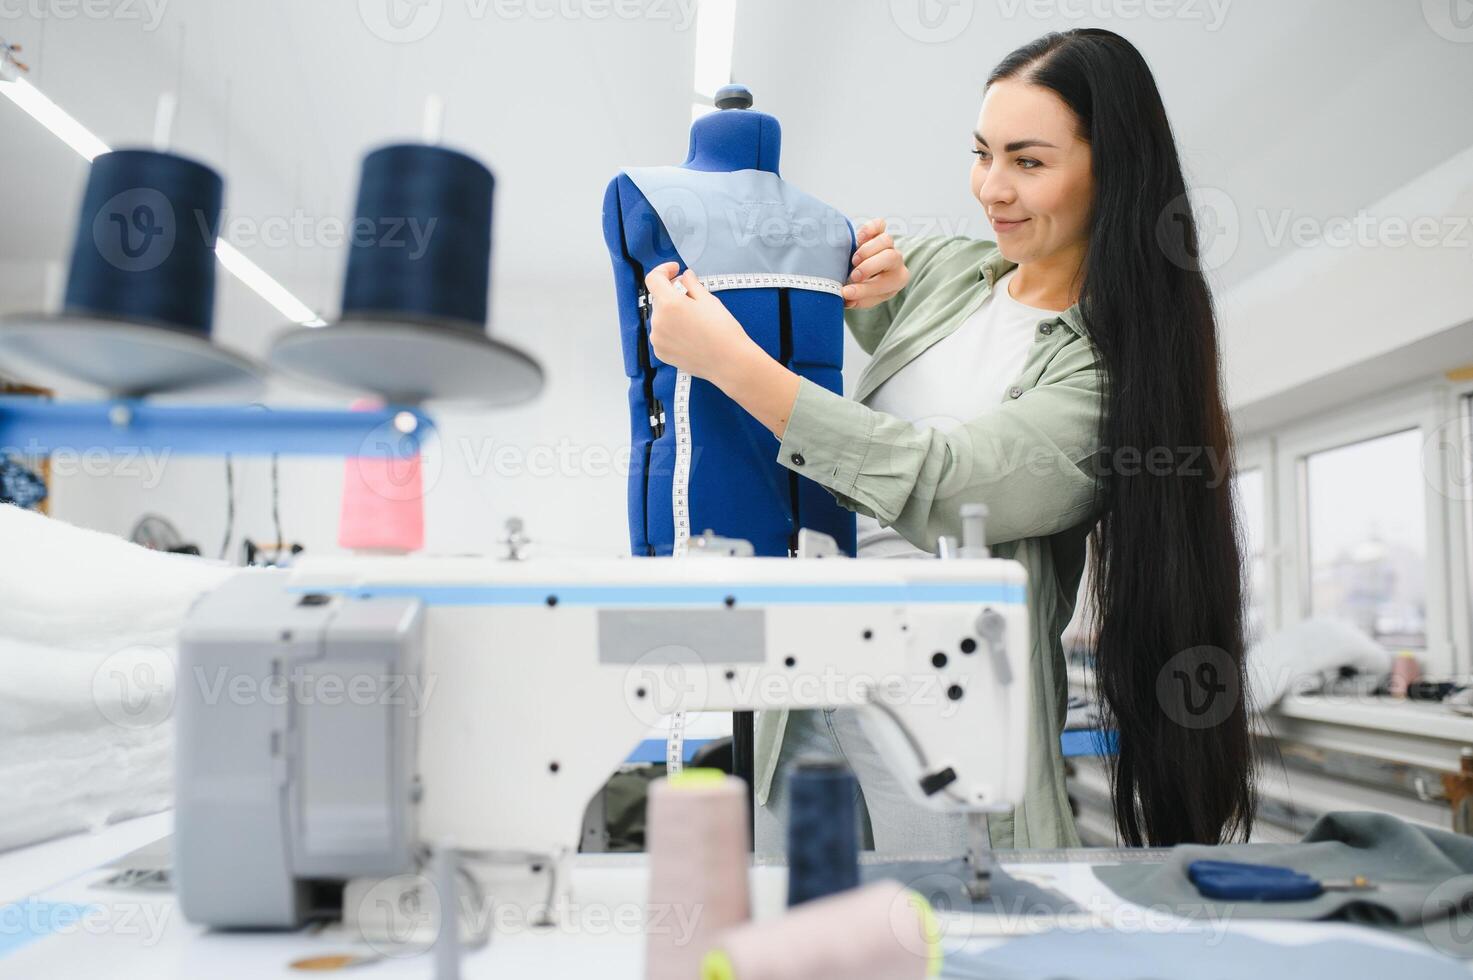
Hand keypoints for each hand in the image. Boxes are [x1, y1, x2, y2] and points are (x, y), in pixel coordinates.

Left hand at [644, 263, 760, 384]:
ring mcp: (657, 339)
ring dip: (672, 312)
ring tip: (694, 320)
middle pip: (659, 298)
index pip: (653, 279)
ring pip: (660, 317)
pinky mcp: (660, 353)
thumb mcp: (708, 300)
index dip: (664, 270)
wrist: (729, 362)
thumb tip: (685, 276)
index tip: (675, 271)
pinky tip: (690, 334)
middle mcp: (658, 321)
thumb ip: (692, 284)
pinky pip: (661, 334)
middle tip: (693, 297)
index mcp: (669, 304)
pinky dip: (671, 329)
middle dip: (673, 293)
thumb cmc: (723, 331)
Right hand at [844, 218, 908, 309]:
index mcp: (897, 280)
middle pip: (891, 257)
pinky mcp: (878, 232)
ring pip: (885, 240)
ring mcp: (888, 245)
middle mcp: (896, 261)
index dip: (862, 290)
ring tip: (854, 260)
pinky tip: (858, 239)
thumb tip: (845, 295)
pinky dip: (869, 229)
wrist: (863, 273)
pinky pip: (878, 224)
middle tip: (853, 275)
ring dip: (866, 250)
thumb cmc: (865, 287)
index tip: (845, 292)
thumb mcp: (863, 299)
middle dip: (869, 266)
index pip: (884, 284)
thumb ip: (855, 299)